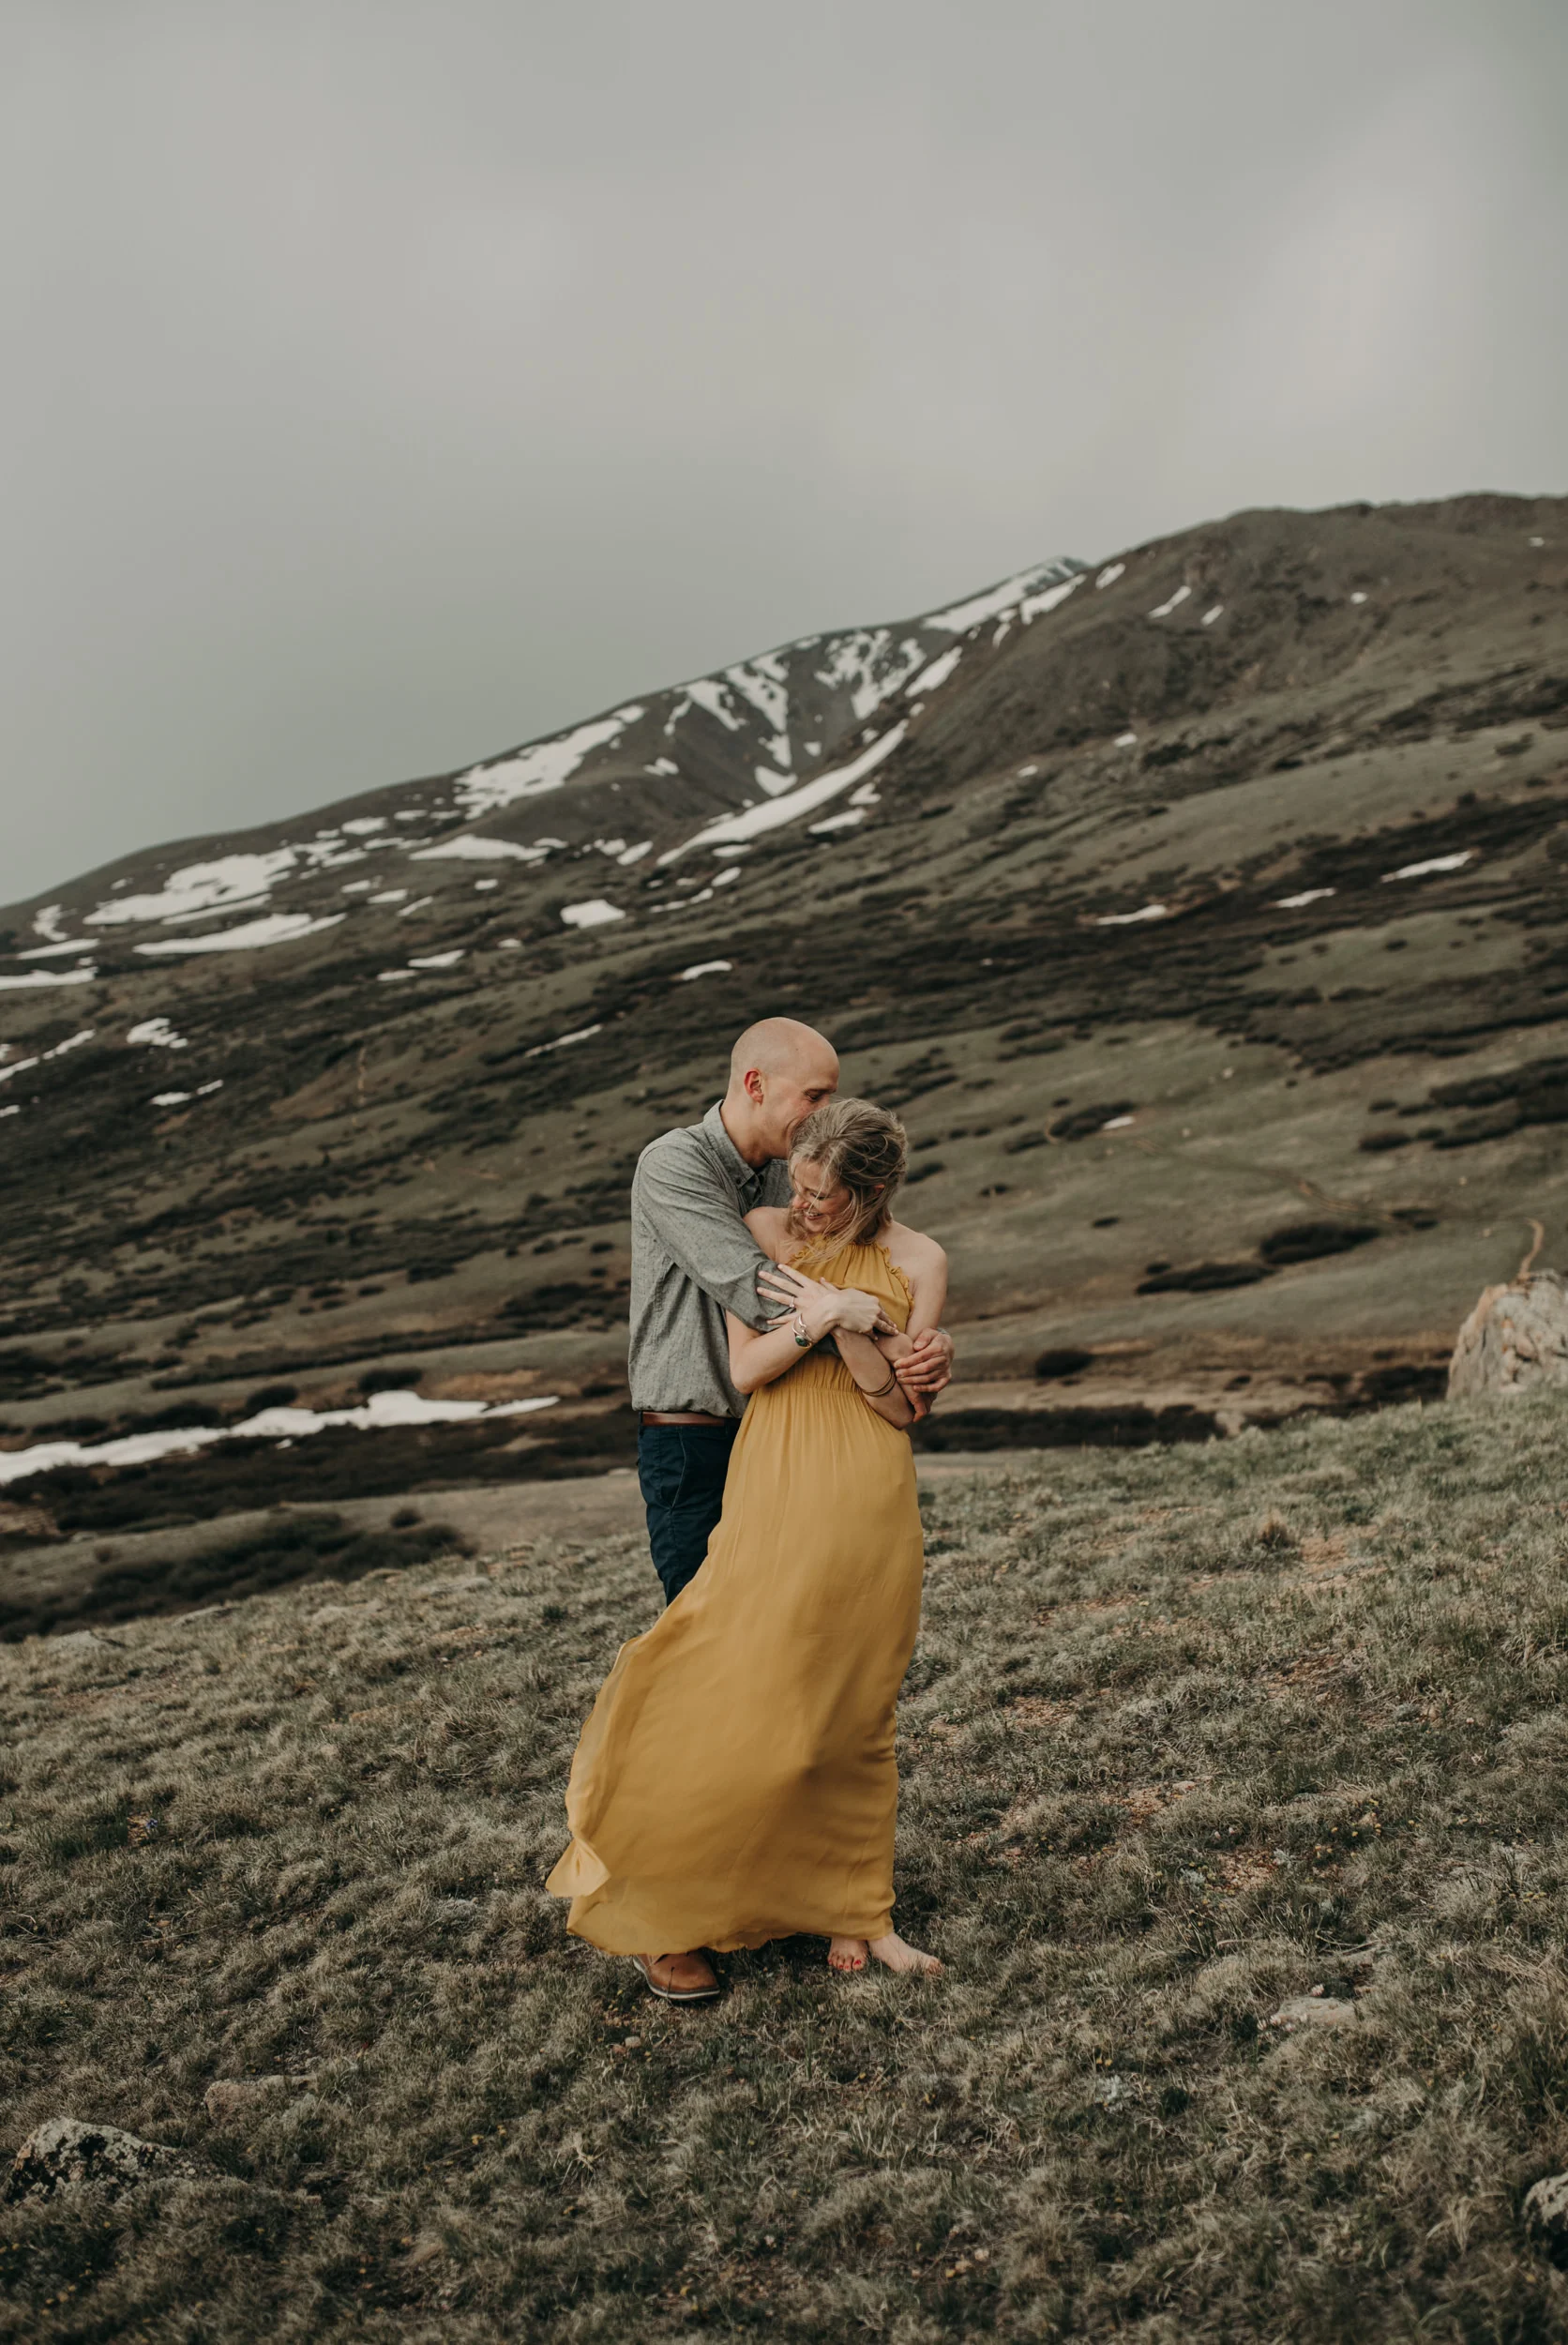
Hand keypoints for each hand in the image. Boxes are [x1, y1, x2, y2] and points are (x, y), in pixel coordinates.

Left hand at [758, 1262, 893, 1339]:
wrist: (846, 1317)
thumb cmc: (844, 1304)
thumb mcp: (837, 1292)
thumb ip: (828, 1286)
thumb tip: (823, 1279)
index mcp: (813, 1287)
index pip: (797, 1276)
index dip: (787, 1271)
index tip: (777, 1266)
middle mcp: (805, 1295)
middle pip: (785, 1285)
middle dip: (772, 1279)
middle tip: (759, 1273)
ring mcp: (803, 1306)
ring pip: (782, 1299)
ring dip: (770, 1294)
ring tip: (758, 1290)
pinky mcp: (803, 1318)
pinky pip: (787, 1320)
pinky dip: (777, 1321)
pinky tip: (766, 1320)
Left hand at [894, 1326, 953, 1396]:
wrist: (947, 1346)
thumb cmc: (932, 1339)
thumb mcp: (928, 1332)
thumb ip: (923, 1338)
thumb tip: (916, 1347)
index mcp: (938, 1348)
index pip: (922, 1356)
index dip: (908, 1361)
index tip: (896, 1364)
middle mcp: (943, 1360)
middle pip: (924, 1368)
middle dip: (909, 1372)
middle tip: (897, 1374)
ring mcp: (945, 1370)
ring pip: (928, 1378)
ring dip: (913, 1380)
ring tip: (901, 1380)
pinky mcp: (946, 1378)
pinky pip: (937, 1386)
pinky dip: (926, 1388)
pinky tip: (914, 1388)